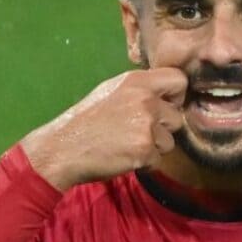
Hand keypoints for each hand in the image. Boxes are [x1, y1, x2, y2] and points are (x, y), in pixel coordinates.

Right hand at [20, 69, 186, 190]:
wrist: (63, 148)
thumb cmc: (86, 121)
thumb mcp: (112, 91)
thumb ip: (141, 90)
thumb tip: (166, 94)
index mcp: (137, 81)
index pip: (179, 79)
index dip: (176, 95)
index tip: (165, 105)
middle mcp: (145, 99)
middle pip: (177, 117)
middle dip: (162, 128)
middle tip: (137, 132)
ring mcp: (146, 124)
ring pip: (170, 141)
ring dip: (154, 147)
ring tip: (127, 144)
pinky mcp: (144, 148)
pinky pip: (158, 159)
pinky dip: (144, 162)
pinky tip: (124, 156)